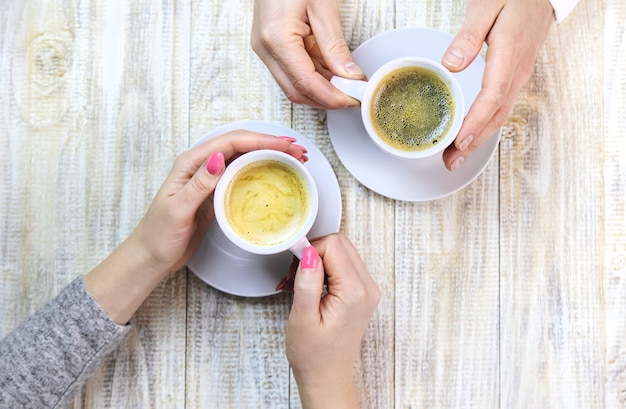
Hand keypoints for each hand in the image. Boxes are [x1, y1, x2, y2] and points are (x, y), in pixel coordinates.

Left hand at [128, 130, 306, 274]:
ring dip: (270, 156)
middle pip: (241, 146)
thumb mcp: (178, 209)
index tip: (286, 146)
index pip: (231, 143)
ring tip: (294, 159)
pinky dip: (261, 171)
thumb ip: (199, 184)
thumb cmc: (159, 235)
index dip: (261, 141)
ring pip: (244, 158)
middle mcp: (202, 166)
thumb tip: (219, 158)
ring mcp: (210, 179)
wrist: (150, 257)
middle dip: (272, 145)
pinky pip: (242, 175)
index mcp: (191, 163)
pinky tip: (275, 174)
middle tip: (298, 151)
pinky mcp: (216, 193)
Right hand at [251, 0, 364, 108]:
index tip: (352, 99)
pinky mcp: (269, 48)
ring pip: (293, 86)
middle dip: (326, 99)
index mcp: (277, 38)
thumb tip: (350, 76)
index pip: (306, 82)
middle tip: (352, 96)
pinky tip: (332, 75)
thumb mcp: (322, 7)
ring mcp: (265, 50)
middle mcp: (265, 49)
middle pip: (296, 91)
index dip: (331, 96)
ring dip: (320, 91)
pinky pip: (292, 73)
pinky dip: (313, 78)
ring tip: (346, 86)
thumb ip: (335, 46)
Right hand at [285, 234, 380, 408]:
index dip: (309, 252)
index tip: (294, 270)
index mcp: (354, 292)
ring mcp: (368, 290)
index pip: (333, 245)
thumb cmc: (314, 355)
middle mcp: (367, 287)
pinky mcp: (362, 292)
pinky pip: (344, 264)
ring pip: (342, 251)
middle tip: (295, 276)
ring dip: (318, 260)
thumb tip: (309, 252)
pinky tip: (311, 285)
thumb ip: (307, 282)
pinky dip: (325, 268)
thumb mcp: (302, 318)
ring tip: (300, 283)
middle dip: (313, 253)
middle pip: (340, 244)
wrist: (327, 376)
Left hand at [441, 0, 553, 170]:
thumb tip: (451, 64)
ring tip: (456, 157)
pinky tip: (471, 134)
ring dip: (478, 138)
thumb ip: (468, 36)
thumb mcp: (486, 7)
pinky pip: (501, 106)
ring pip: (499, 114)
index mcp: (509, 54)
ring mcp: (518, 75)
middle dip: (473, 142)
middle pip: (496, 115)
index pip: (492, 96)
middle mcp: (517, 71)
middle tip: (451, 162)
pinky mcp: (515, 76)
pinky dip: (485, 125)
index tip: (459, 141)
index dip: (475, 122)